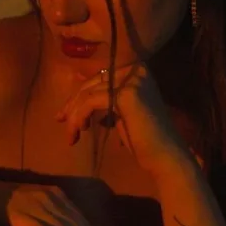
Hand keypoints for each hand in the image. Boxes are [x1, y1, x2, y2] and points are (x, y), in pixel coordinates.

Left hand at [56, 62, 192, 177]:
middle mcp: (135, 70)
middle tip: (60, 121)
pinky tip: (78, 131)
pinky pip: (90, 102)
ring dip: (74, 115)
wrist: (164, 156)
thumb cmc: (144, 139)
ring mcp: (131, 80)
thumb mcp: (121, 112)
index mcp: (137, 70)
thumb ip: (105, 97)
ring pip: (87, 93)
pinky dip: (79, 117)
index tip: (65, 114)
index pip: (99, 78)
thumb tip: (79, 90)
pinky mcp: (124, 94)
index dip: (79, 95)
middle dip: (72, 104)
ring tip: (71, 135)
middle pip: (92, 83)